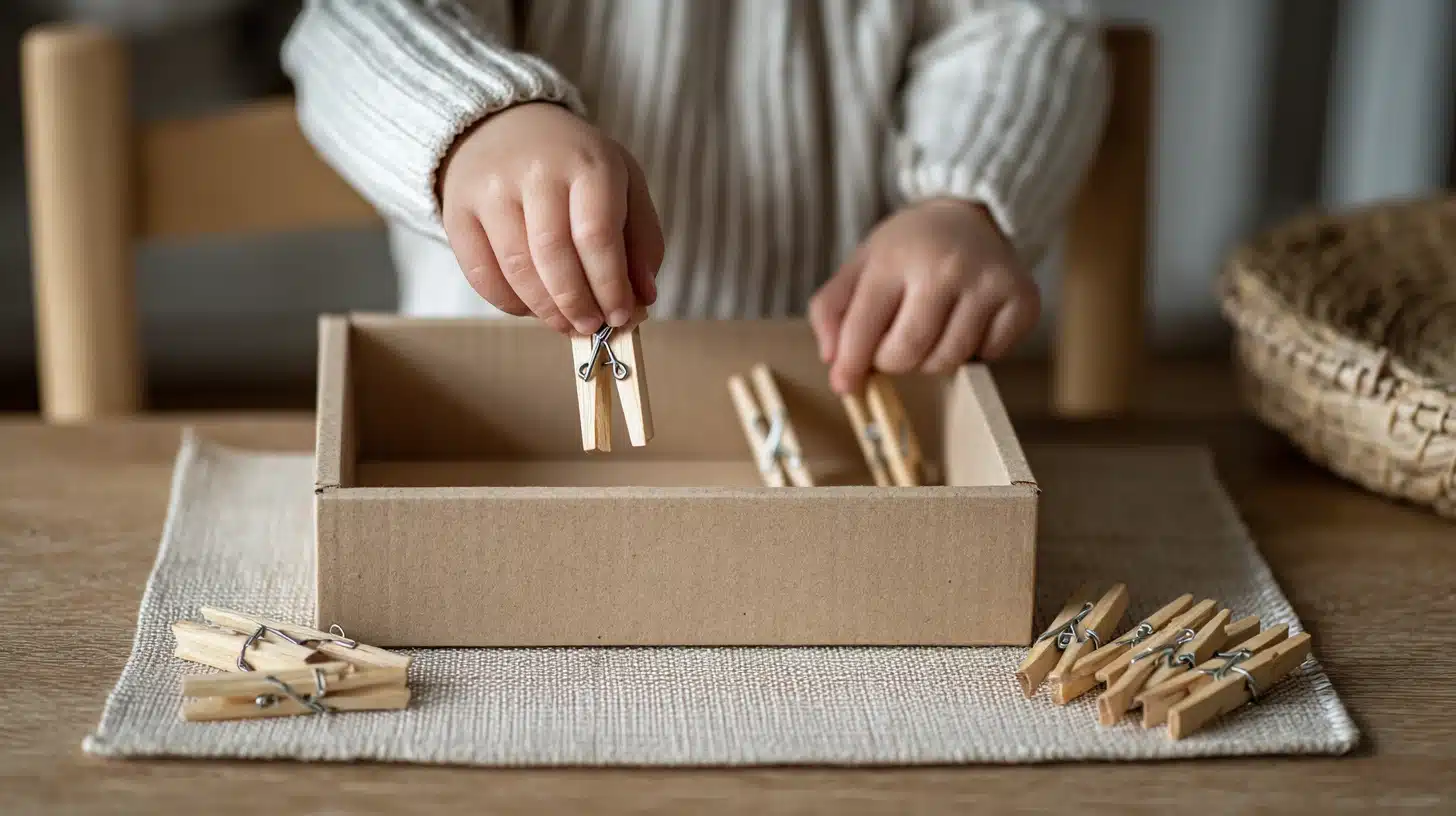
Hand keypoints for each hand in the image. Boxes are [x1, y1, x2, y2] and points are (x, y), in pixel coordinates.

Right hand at [440, 102, 663, 333]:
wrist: (503, 127)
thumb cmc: (575, 165)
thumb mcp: (624, 184)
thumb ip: (641, 240)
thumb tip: (642, 298)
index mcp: (587, 162)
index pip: (597, 236)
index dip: (610, 286)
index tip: (620, 316)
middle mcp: (535, 171)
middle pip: (554, 256)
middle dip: (577, 304)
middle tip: (591, 327)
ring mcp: (490, 190)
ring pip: (517, 270)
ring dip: (546, 310)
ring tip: (566, 322)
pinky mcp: (457, 212)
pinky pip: (482, 275)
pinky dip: (510, 303)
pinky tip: (531, 306)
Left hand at [808, 199, 1039, 393]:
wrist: (971, 214)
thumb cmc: (910, 248)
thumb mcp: (861, 264)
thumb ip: (831, 309)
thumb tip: (833, 360)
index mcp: (896, 257)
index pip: (865, 328)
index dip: (850, 364)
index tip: (844, 385)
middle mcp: (946, 267)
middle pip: (908, 353)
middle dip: (893, 362)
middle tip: (893, 347)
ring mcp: (989, 284)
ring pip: (948, 360)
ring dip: (931, 360)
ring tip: (929, 331)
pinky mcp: (1023, 300)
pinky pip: (988, 356)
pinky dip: (972, 352)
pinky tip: (964, 323)